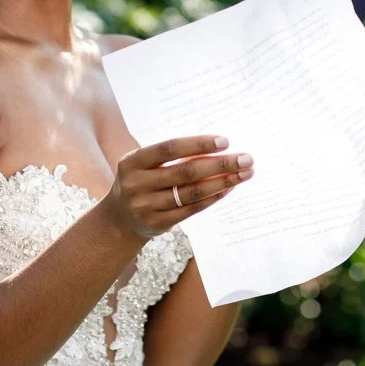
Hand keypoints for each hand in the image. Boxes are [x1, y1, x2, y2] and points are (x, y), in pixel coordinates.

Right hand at [104, 135, 252, 239]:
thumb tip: (217, 148)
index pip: (170, 148)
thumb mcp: (145, 165)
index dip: (198, 144)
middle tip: (246, 159)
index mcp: (132, 162)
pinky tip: (228, 188)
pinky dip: (213, 197)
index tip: (225, 141)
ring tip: (244, 173)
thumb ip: (173, 157)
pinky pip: (191, 209)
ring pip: (192, 192)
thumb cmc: (141, 181)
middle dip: (220, 164)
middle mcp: (137, 184)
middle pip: (186, 172)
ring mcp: (146, 206)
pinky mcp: (157, 224)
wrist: (118, 219)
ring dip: (223, 182)